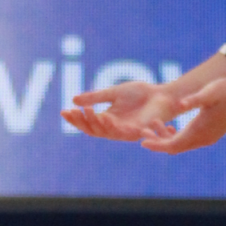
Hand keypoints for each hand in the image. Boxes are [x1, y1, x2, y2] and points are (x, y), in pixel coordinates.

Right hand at [61, 82, 180, 141]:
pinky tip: (104, 117)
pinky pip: (122, 132)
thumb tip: (74, 99)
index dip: (75, 118)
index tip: (63, 110)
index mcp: (108, 119)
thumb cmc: (140, 93)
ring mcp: (125, 131)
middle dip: (81, 121)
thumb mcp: (113, 92)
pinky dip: (112, 125)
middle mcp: (114, 128)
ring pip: (105, 131)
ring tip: (87, 110)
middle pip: (93, 129)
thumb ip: (96, 97)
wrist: (161, 94)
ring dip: (95, 122)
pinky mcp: (137, 131)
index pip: (87, 122)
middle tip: (72, 111)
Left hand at [140, 78, 225, 153]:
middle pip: (175, 147)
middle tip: (143, 131)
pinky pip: (188, 141)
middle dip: (158, 141)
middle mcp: (203, 138)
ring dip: (166, 138)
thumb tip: (179, 105)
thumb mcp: (209, 92)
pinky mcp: (210, 134)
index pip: (173, 145)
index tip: (142, 141)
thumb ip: (194, 100)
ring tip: (155, 125)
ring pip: (181, 145)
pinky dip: (177, 136)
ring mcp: (207, 138)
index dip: (157, 144)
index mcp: (200, 130)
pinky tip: (171, 126)